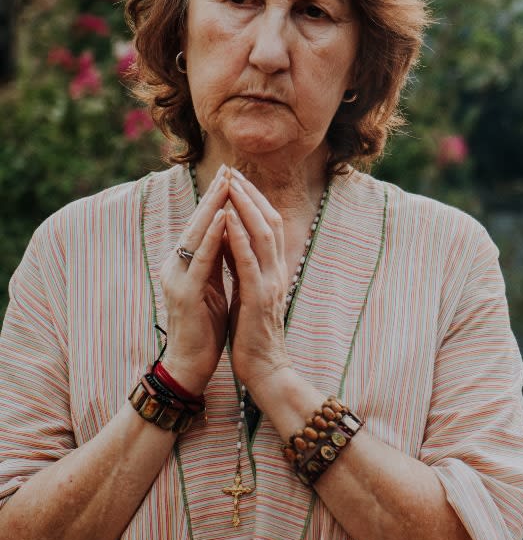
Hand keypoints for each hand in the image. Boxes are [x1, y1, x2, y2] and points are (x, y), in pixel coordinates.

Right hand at [157, 165, 232, 394]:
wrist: (191, 363)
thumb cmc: (206, 326)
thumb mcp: (214, 286)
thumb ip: (217, 261)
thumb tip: (230, 235)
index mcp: (186, 264)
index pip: (203, 226)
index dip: (218, 200)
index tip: (234, 176)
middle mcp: (177, 265)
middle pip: (198, 223)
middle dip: (215, 195)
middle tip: (229, 168)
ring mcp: (178, 277)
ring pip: (197, 234)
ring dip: (213, 207)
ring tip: (227, 183)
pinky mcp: (185, 292)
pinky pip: (202, 259)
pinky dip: (213, 237)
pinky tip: (223, 218)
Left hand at [223, 172, 294, 386]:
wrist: (264, 368)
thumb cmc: (252, 334)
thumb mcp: (248, 292)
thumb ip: (243, 267)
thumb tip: (231, 240)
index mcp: (273, 270)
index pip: (267, 226)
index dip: (254, 200)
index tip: (237, 179)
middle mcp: (276, 271)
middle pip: (268, 222)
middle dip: (249, 195)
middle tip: (233, 171)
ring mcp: (270, 283)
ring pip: (262, 235)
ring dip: (245, 208)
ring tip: (231, 185)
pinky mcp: (259, 297)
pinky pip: (249, 261)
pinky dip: (239, 238)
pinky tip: (229, 220)